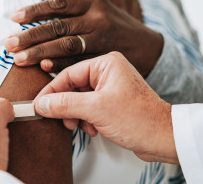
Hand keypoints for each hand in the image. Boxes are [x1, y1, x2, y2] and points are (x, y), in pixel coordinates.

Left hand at [5, 0, 162, 76]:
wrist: (149, 48)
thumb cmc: (119, 26)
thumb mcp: (102, 6)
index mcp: (93, 4)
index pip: (58, 5)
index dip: (34, 11)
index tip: (14, 18)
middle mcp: (97, 19)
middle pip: (58, 26)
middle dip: (31, 36)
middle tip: (9, 44)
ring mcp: (102, 40)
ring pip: (66, 45)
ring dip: (40, 52)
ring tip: (19, 59)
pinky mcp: (104, 59)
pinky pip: (79, 63)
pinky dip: (61, 66)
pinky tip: (44, 68)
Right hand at [34, 52, 178, 163]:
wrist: (163, 138)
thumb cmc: (141, 119)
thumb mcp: (96, 110)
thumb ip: (65, 104)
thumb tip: (43, 103)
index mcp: (106, 64)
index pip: (68, 74)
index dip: (52, 91)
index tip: (39, 104)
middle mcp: (108, 72)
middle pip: (73, 87)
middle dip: (67, 107)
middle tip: (62, 119)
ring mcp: (111, 88)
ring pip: (80, 100)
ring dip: (77, 115)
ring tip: (82, 126)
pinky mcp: (112, 102)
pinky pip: (89, 108)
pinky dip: (87, 119)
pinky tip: (93, 128)